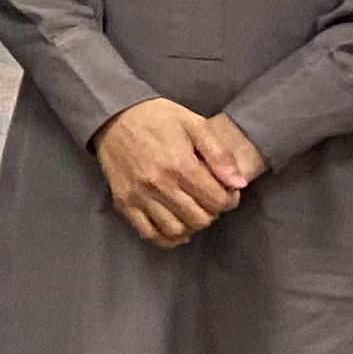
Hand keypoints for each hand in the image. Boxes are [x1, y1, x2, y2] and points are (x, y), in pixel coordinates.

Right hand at [92, 97, 261, 245]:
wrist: (114, 116)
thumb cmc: (157, 118)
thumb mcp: (195, 124)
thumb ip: (220, 154)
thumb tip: (238, 184)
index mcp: (180, 165)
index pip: (217, 201)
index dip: (229, 199)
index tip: (227, 191)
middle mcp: (159, 184)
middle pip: (199, 219)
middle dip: (212, 212)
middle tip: (209, 199)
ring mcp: (139, 196)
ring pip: (176, 230)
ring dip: (191, 225)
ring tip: (192, 210)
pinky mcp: (123, 202)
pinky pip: (149, 233)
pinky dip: (166, 237)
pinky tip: (175, 225)